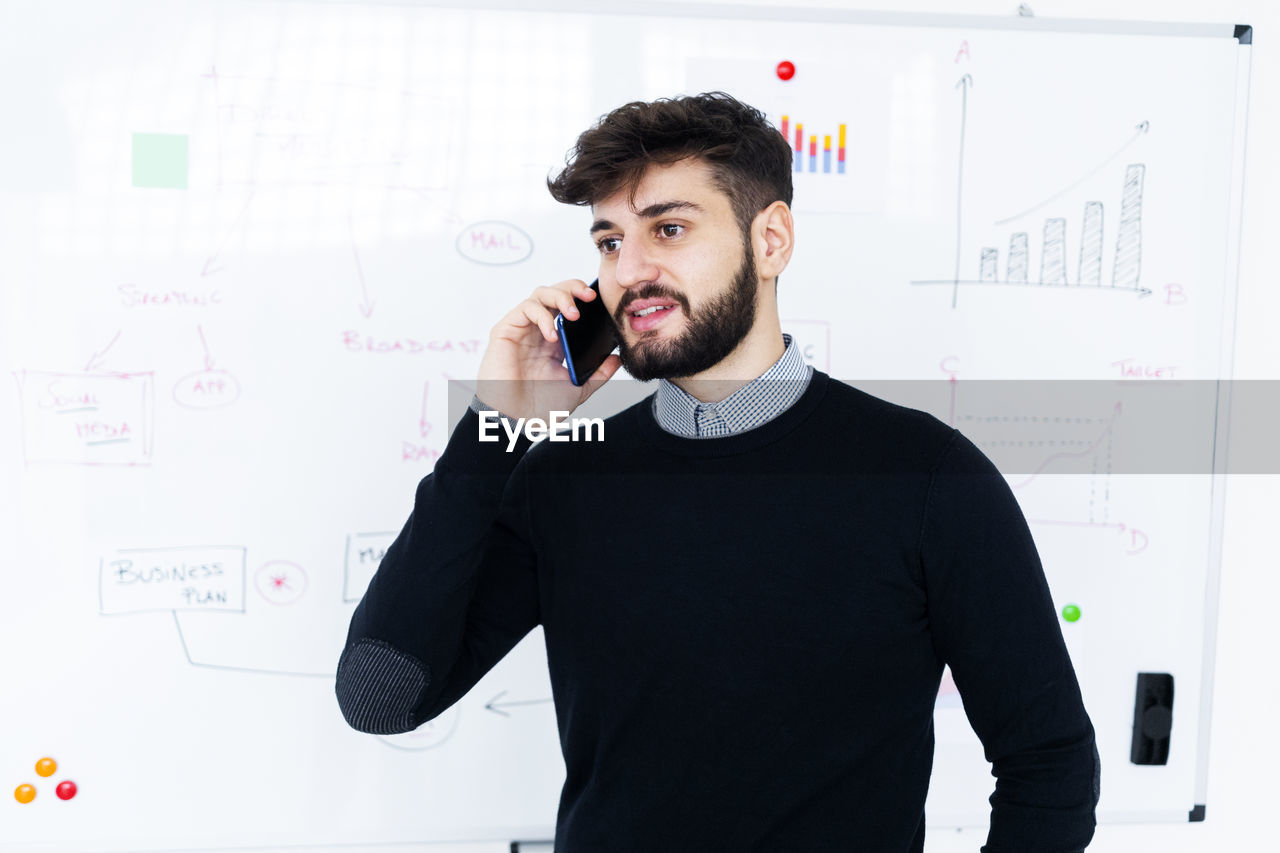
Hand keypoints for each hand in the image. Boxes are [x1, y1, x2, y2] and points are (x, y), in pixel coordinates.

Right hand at [475, 279, 622, 421]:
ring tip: (574, 315)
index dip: (582, 297)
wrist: (515, 422)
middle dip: (573, 288)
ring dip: (560, 297)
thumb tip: (617, 358)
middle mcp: (538, 331)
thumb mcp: (578, 389)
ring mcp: (521, 329)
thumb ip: (598, 373)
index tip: (600, 300)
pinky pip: (525, 309)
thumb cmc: (539, 408)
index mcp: (554, 341)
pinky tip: (552, 335)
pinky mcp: (505, 331)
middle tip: (589, 296)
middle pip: (554, 293)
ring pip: (540, 294)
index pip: (568, 306)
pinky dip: (542, 316)